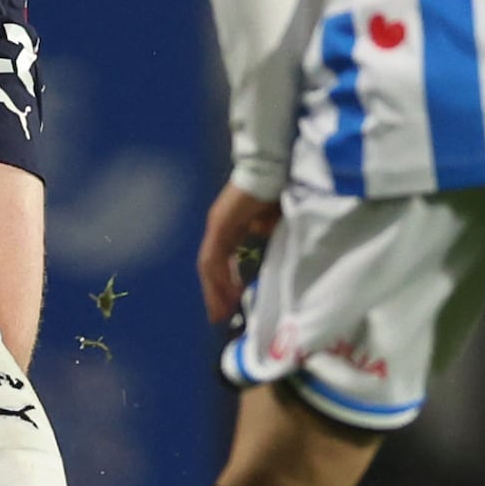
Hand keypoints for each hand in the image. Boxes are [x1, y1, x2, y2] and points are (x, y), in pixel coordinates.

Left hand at [197, 180, 280, 324]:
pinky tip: (228, 293)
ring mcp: (217, 225)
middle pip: (210, 267)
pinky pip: (216, 257)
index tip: (230, 302)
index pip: (220, 260)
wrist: (271, 168)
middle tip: (219, 316)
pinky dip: (220, 277)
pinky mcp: (221, 224)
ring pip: (210, 266)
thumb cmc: (274, 189)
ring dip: (215, 290)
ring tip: (222, 311)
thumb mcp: (269, 219)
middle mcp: (218, 227)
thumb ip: (263, 230)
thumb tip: (262, 239)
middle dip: (214, 293)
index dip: (223, 282)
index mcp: (228, 226)